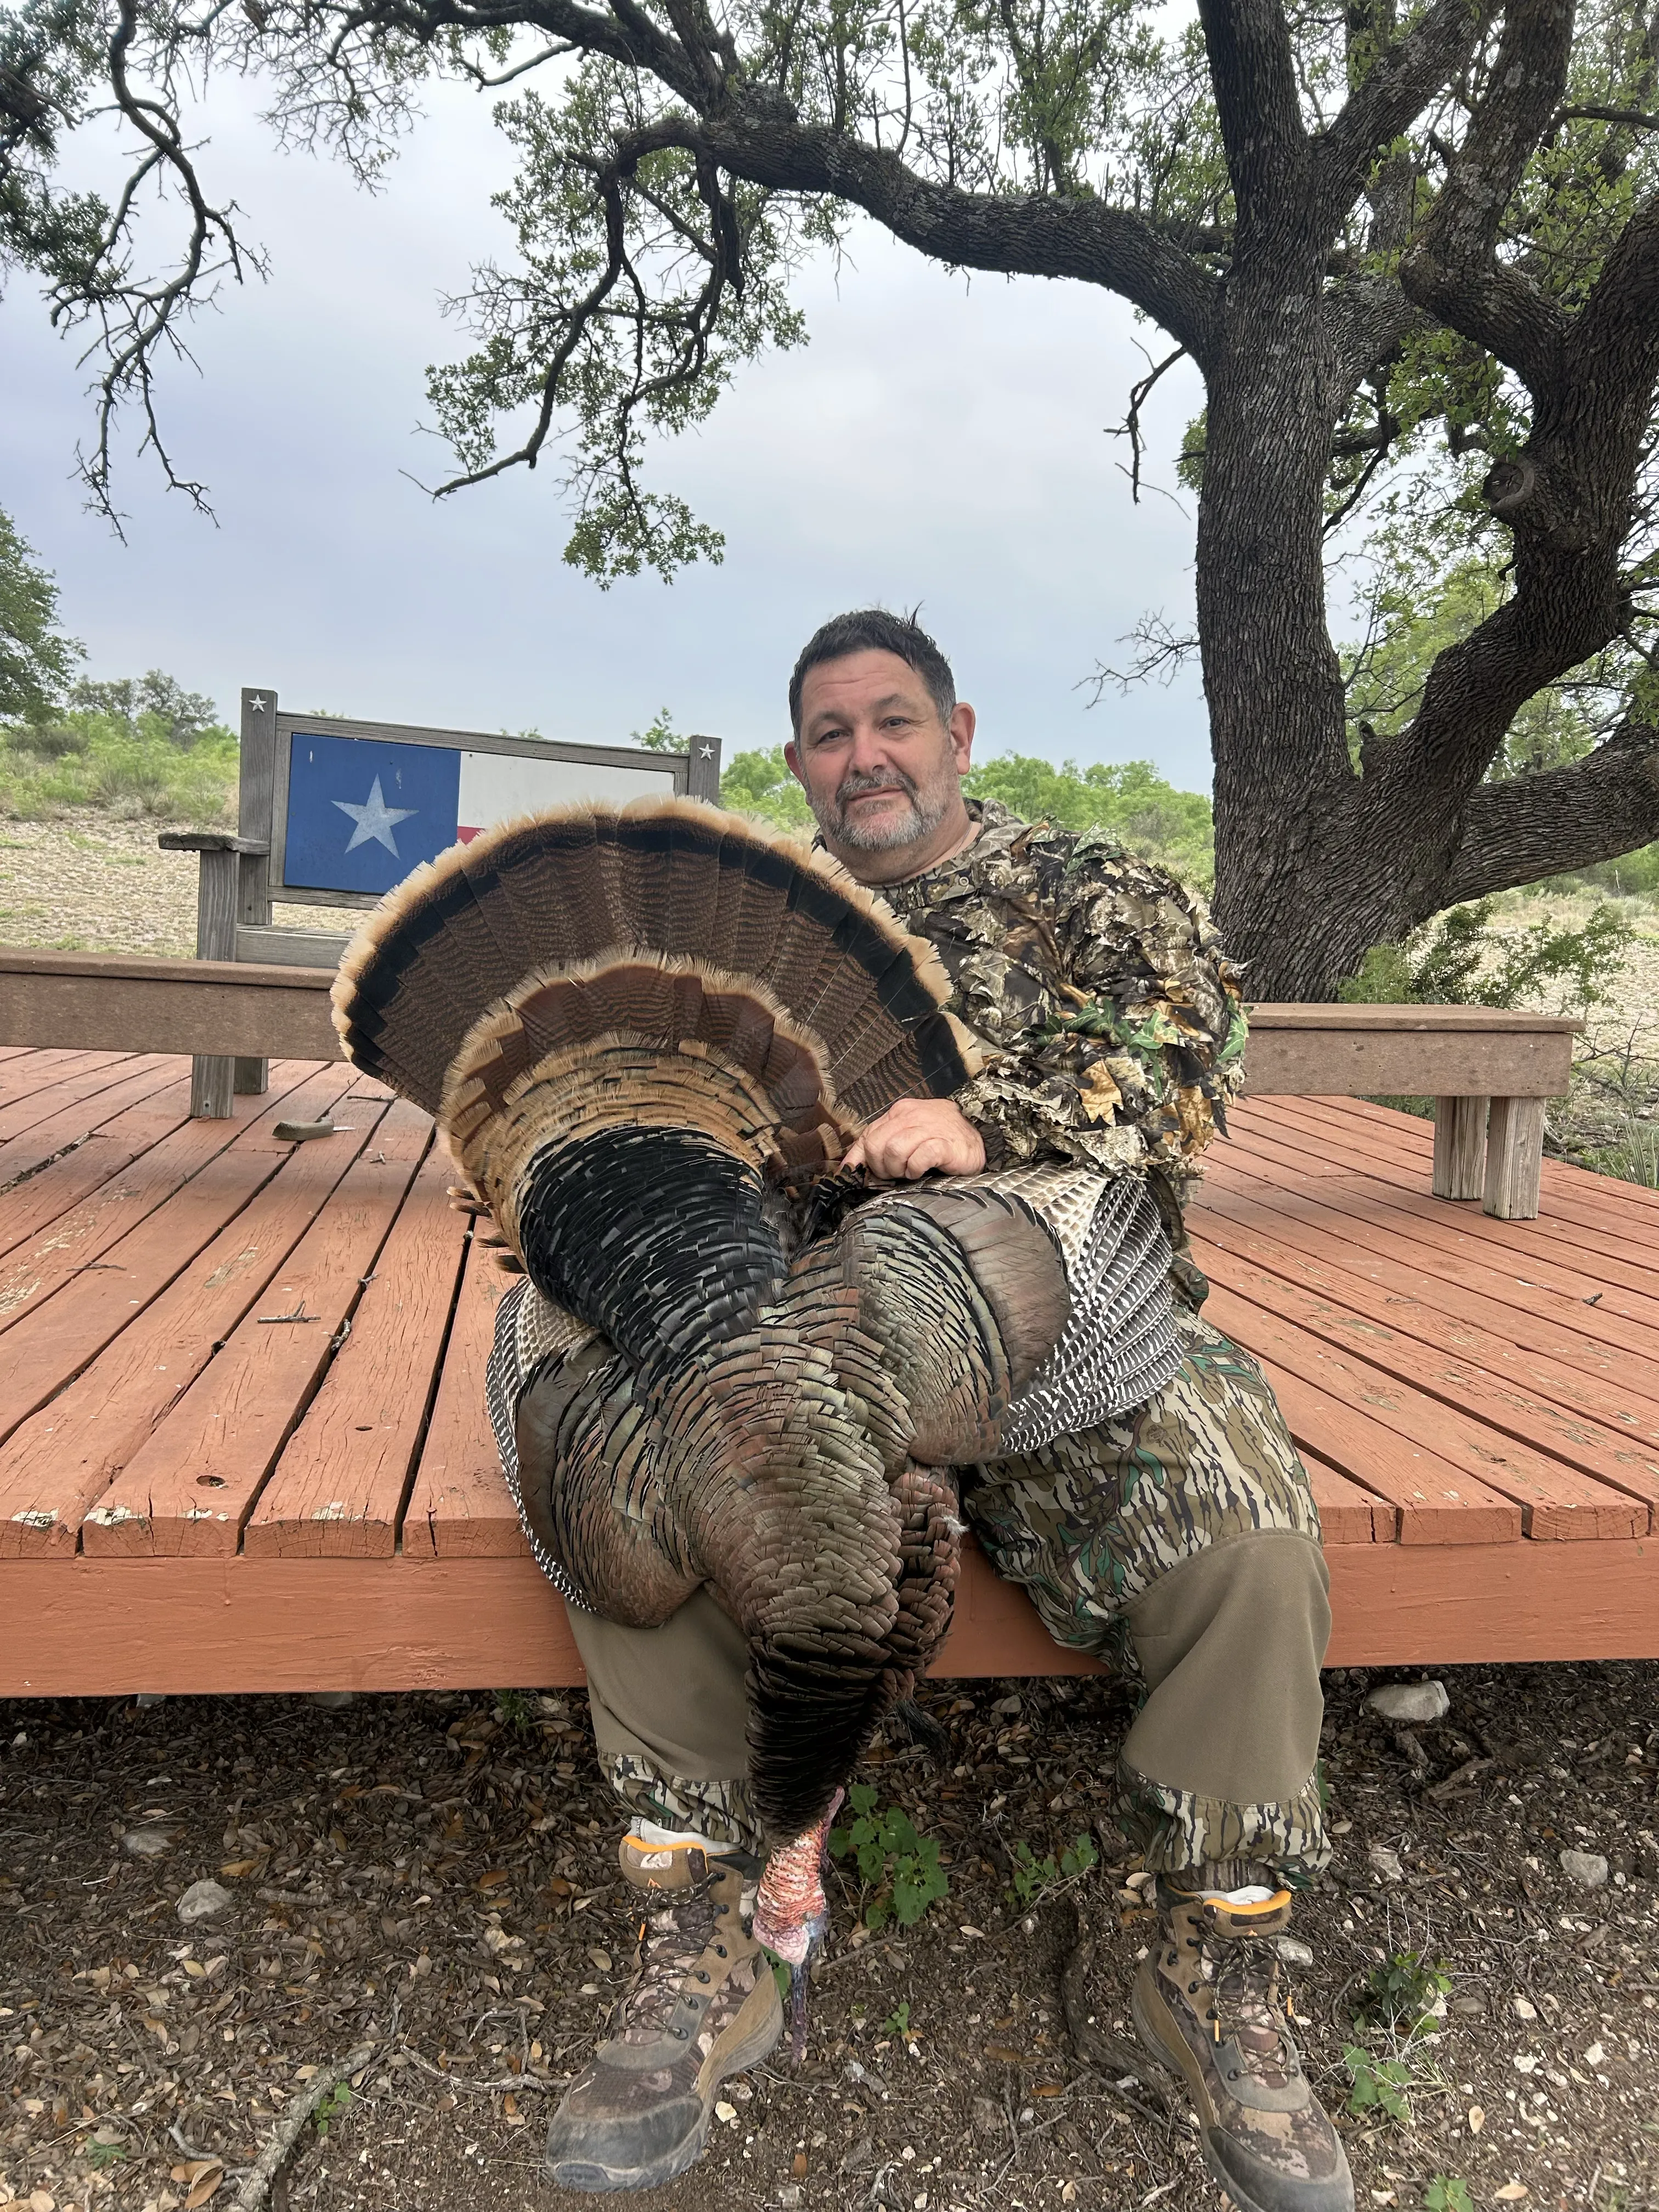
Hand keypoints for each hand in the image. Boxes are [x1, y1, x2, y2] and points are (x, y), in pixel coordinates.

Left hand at [842, 1098, 985, 1179]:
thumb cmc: (942, 1139)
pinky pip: (918, 1158)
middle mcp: (911, 1116)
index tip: (860, 1175)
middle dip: (881, 1166)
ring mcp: (928, 1128)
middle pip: (876, 1144)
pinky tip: (921, 1171)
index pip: (867, 1135)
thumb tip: (849, 1166)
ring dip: (898, 1168)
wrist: (981, 1136)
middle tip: (894, 1174)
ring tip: (909, 1172)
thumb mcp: (909, 1136)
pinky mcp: (943, 1144)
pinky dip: (915, 1169)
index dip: (861, 1159)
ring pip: (893, 1150)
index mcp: (899, 1112)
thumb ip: (882, 1145)